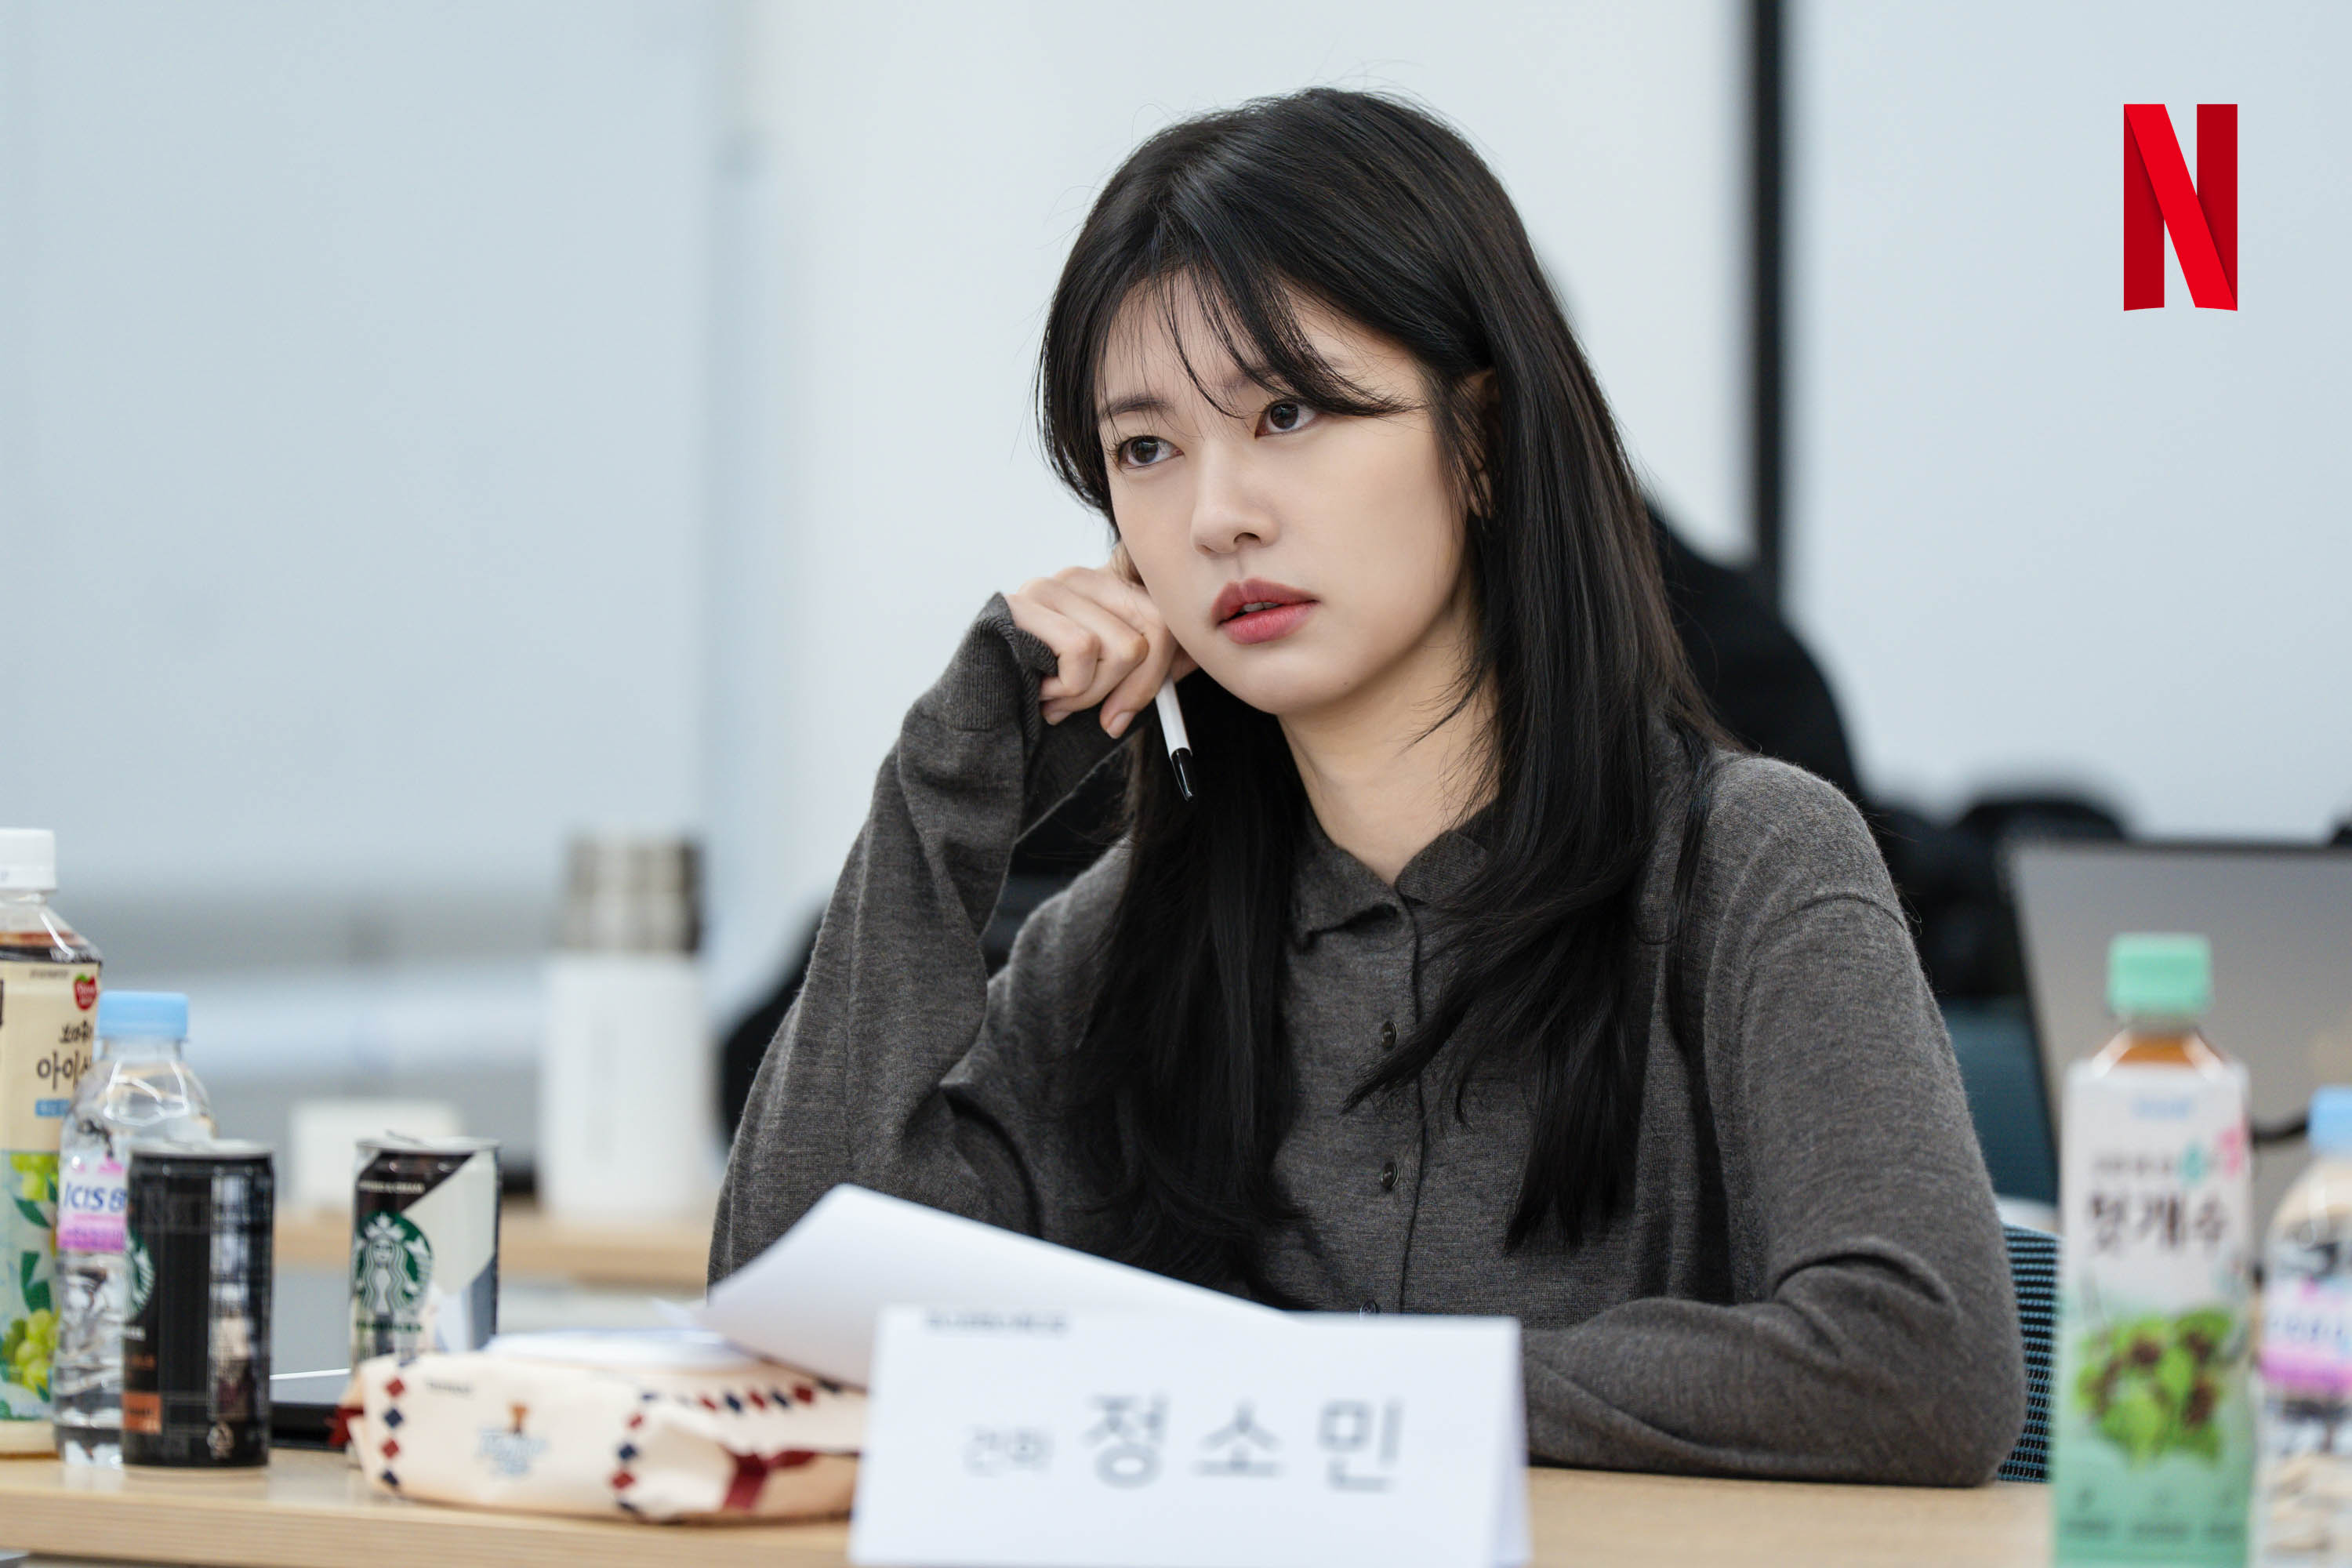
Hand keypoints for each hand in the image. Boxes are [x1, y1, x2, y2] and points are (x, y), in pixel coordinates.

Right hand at [1006, 546, 1195, 736]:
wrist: (980, 731)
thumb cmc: (1044, 709)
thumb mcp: (1110, 688)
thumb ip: (1153, 666)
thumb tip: (1200, 655)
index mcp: (1104, 591)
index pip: (1164, 619)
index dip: (1159, 675)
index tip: (1122, 714)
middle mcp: (1079, 577)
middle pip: (1152, 633)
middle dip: (1128, 690)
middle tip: (1090, 711)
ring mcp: (1048, 587)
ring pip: (1121, 647)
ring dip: (1089, 694)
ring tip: (1054, 697)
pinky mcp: (1021, 606)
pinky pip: (1083, 650)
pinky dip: (1067, 690)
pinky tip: (1037, 691)